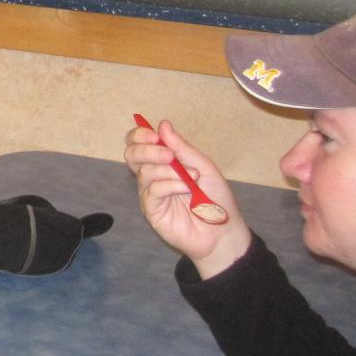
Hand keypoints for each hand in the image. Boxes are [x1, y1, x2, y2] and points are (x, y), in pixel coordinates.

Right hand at [125, 119, 250, 278]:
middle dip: (147, 150)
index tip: (154, 135)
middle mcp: (152, 176)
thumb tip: (162, 125)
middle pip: (132, 155)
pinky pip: (153, 190)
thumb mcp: (203, 167)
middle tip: (169, 155)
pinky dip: (170, 185)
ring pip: (144, 172)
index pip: (138, 143)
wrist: (223, 230)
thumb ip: (182, 148)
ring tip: (192, 178)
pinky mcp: (151, 210)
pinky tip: (186, 190)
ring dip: (169, 171)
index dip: (140, 135)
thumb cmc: (215, 198)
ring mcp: (150, 193)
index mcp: (162, 162)